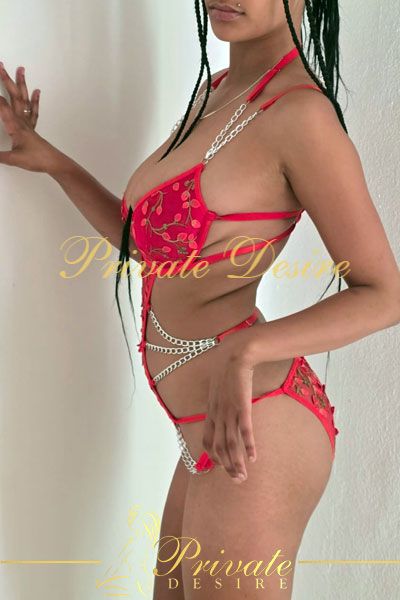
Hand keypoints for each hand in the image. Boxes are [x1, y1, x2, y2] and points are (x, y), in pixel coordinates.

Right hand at [0, 62, 62, 172]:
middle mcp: (21, 120)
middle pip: (13, 96)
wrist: (53, 162)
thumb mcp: (14, 159)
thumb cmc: (35, 159)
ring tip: (21, 69)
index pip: (2, 106)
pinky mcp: (32, 128)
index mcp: (15, 126)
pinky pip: (33, 111)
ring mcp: (28, 123)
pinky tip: (37, 91)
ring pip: (24, 99)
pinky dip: (35, 100)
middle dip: (6, 80)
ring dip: (21, 84)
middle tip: (0, 65)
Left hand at [202, 328, 256, 482]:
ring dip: (236, 462)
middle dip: (227, 466)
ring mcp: (228, 411)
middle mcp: (217, 414)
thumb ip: (221, 400)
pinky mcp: (242, 406)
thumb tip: (226, 407)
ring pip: (230, 443)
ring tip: (242, 477)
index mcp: (211, 410)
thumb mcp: (219, 387)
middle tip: (237, 481)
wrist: (237, 352)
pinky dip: (247, 446)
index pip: (208, 440)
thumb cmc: (229, 367)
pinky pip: (244, 430)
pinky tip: (252, 458)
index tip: (222, 467)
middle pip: (219, 447)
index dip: (214, 456)